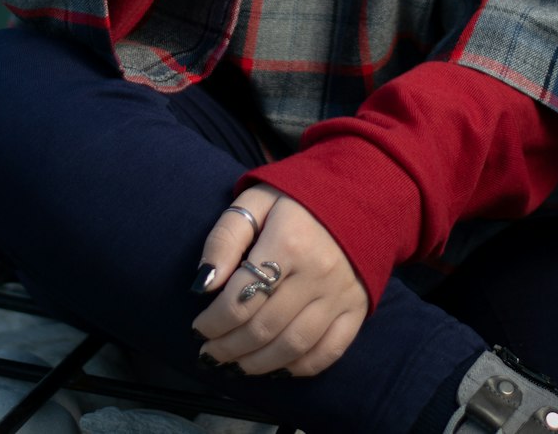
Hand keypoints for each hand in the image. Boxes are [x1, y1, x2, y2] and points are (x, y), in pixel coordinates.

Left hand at [191, 185, 369, 376]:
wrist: (359, 189)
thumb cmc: (298, 196)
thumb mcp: (255, 201)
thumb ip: (225, 238)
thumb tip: (203, 283)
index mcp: (288, 243)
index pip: (241, 299)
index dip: (213, 321)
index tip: (198, 328)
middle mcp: (316, 273)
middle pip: (264, 328)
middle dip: (228, 348)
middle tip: (209, 353)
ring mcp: (340, 294)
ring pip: (293, 346)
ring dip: (257, 364)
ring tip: (234, 366)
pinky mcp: (357, 308)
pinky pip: (329, 351)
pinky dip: (300, 367)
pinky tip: (276, 367)